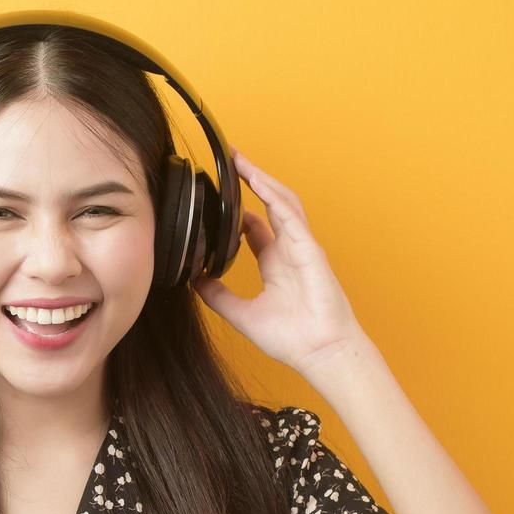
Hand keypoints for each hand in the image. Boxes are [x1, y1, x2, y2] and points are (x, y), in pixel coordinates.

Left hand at [192, 147, 369, 376]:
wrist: (319, 353)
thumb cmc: (292, 339)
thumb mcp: (241, 314)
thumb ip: (218, 296)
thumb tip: (194, 281)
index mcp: (275, 264)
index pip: (255, 226)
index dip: (237, 210)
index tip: (216, 197)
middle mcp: (288, 250)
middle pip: (269, 204)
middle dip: (251, 181)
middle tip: (228, 160)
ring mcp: (300, 246)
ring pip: (281, 201)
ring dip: (262, 179)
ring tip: (239, 159)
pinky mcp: (309, 249)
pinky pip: (291, 215)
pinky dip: (274, 196)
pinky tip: (258, 181)